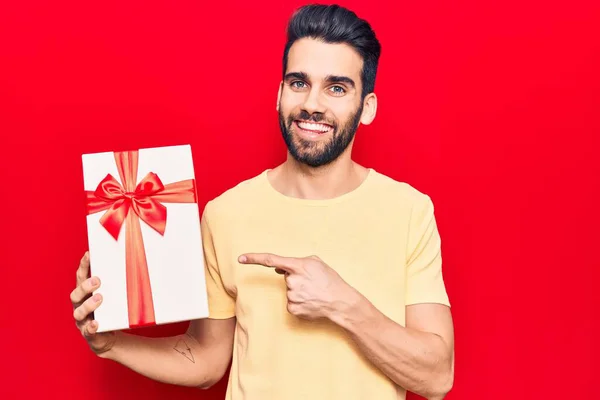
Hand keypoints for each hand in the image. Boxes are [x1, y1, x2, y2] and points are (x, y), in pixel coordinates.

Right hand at [70, 252, 116, 355]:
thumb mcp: (114, 295)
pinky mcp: (90, 334)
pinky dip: (91, 327)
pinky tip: (96, 323)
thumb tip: (137, 263)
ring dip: (88, 305)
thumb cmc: (111, 311)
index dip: (83, 266)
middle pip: (76, 294)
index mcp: (85, 294)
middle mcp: (80, 306)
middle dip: (85, 286)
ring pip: (79, 313)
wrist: (110, 336)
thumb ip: (118, 282)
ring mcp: (83, 321)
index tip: (89, 255)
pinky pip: (88, 331)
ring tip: (100, 298)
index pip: (80, 278)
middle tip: (97, 280)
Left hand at [238, 253, 356, 320]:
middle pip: (286, 277)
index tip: (241, 258)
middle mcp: (292, 281)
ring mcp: (292, 296)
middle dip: (296, 278)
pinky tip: (311, 301)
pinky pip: (291, 303)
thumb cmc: (330, 280)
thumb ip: (297, 261)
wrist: (341, 302)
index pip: (271, 260)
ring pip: (289, 290)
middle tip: (312, 282)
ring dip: (299, 290)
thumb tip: (278, 268)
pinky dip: (300, 302)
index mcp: (298, 266)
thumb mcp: (317, 263)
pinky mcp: (292, 309)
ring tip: (314, 292)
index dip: (254, 258)